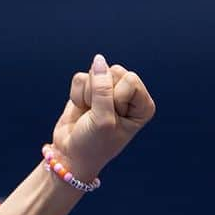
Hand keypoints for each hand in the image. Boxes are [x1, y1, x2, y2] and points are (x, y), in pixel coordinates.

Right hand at [51, 54, 155, 181]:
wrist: (71, 155)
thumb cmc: (94, 145)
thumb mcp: (103, 120)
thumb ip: (103, 88)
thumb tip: (98, 59)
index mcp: (143, 106)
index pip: (130, 80)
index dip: (116, 100)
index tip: (112, 121)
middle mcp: (129, 95)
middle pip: (114, 72)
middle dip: (100, 96)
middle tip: (98, 118)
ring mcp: (109, 90)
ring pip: (96, 72)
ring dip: (88, 96)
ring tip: (90, 115)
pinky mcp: (90, 88)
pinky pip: (81, 78)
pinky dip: (77, 96)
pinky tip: (82, 110)